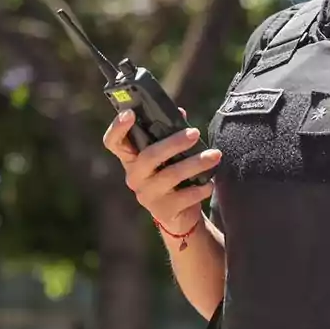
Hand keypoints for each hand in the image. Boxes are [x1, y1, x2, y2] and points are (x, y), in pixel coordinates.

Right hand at [102, 109, 219, 234]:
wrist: (180, 216)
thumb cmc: (172, 175)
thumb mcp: (169, 155)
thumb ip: (170, 133)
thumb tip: (180, 113)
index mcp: (131, 159)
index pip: (114, 142)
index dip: (117, 128)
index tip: (129, 113)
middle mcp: (134, 176)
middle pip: (149, 156)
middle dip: (174, 143)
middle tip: (195, 132)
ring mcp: (147, 195)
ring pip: (171, 175)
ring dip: (196, 163)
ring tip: (215, 155)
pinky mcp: (163, 211)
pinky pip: (184, 196)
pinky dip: (201, 188)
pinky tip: (210, 183)